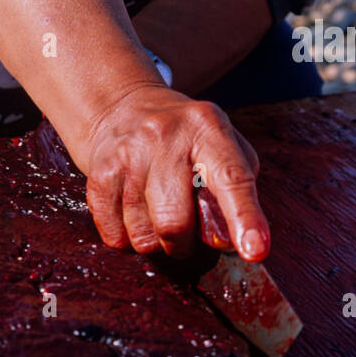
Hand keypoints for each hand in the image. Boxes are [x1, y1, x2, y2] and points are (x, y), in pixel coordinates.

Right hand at [83, 84, 268, 262]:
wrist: (123, 106)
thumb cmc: (186, 137)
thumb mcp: (222, 141)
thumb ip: (238, 184)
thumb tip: (238, 239)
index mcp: (207, 127)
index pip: (231, 177)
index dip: (244, 216)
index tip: (255, 250)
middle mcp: (165, 135)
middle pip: (174, 221)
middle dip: (183, 243)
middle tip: (185, 232)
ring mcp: (128, 152)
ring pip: (142, 234)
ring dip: (154, 240)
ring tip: (156, 213)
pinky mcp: (100, 171)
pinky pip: (114, 233)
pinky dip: (126, 238)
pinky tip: (132, 213)